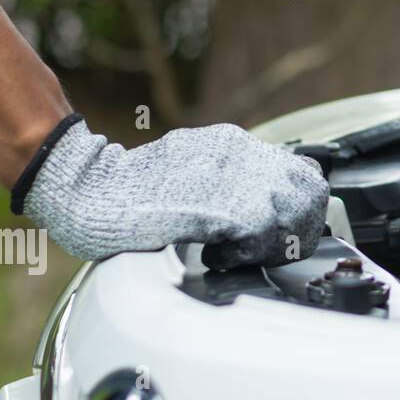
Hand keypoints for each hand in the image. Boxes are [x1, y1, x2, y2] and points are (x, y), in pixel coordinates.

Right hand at [17, 117, 329, 268]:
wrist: (90, 189)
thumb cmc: (134, 190)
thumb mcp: (195, 169)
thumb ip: (233, 179)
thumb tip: (267, 208)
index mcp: (236, 144)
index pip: (304, 172)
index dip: (303, 207)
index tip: (286, 231)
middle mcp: (241, 152)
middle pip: (310, 191)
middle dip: (299, 226)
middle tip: (269, 248)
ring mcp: (232, 175)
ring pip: (292, 211)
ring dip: (274, 240)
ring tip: (241, 252)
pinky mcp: (218, 203)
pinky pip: (261, 231)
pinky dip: (247, 252)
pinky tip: (219, 256)